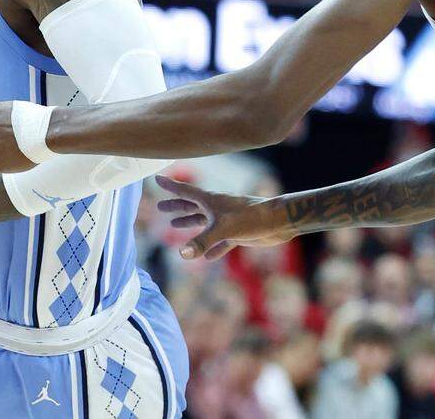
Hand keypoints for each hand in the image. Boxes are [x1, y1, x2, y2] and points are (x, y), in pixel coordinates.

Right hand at [156, 175, 288, 260]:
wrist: (278, 223)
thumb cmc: (251, 219)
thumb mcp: (223, 229)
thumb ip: (202, 241)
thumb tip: (182, 253)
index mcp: (211, 201)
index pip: (185, 191)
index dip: (170, 185)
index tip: (156, 179)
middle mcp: (217, 208)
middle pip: (191, 205)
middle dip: (176, 206)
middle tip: (160, 207)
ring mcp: (227, 220)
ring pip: (203, 221)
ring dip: (189, 223)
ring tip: (175, 225)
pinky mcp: (237, 232)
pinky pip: (220, 240)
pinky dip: (212, 247)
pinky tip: (207, 256)